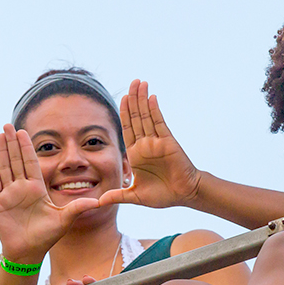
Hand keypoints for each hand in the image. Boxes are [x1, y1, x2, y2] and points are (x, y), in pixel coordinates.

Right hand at [0, 124, 99, 262]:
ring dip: (2, 151)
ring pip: (5, 168)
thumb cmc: (46, 237)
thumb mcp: (65, 219)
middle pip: (16, 160)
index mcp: (37, 189)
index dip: (27, 147)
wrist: (29, 252)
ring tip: (0, 134)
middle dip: (12, 142)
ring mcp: (8, 195)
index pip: (31, 162)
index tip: (24, 131)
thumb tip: (99, 201)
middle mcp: (22, 188)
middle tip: (8, 124)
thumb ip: (78, 207)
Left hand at [99, 80, 200, 208]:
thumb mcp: (136, 196)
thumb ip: (118, 196)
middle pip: (137, 117)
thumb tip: (99, 202)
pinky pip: (160, 123)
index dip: (124, 113)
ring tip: (140, 82)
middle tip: (132, 82)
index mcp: (136, 154)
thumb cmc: (163, 195)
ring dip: (143, 99)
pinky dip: (155, 110)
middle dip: (134, 99)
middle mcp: (146, 144)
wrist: (184, 195)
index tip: (122, 98)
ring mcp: (157, 141)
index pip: (127, 129)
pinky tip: (151, 97)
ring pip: (147, 116)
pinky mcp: (168, 142)